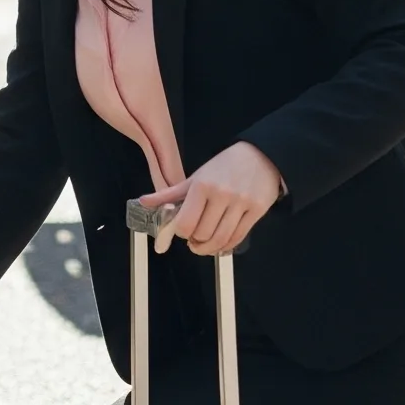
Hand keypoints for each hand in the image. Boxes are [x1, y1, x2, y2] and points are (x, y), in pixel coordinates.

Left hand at [137, 141, 283, 256]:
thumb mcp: (195, 177)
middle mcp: (222, 194)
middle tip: (194, 239)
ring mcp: (241, 204)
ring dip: (209, 249)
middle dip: (195, 241)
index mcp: (202, 185)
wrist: (261, 155)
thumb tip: (143, 202)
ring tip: (204, 245)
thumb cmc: (225, 166)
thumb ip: (169, 193)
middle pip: (203, 234)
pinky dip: (226, 246)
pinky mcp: (257, 211)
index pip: (186, 223)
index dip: (182, 233)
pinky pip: (238, 237)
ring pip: (221, 239)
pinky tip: (221, 244)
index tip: (183, 231)